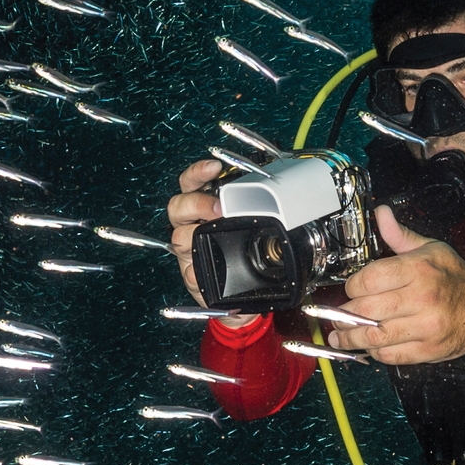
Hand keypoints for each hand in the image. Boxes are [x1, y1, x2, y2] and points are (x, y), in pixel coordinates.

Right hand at [166, 158, 256, 324]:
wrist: (240, 298)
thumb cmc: (246, 259)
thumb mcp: (256, 232)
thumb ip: (262, 216)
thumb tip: (286, 204)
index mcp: (205, 209)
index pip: (192, 184)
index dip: (199, 173)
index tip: (213, 166)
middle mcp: (192, 226)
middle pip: (178, 205)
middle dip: (196, 202)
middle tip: (217, 207)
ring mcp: (189, 250)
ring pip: (179, 234)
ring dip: (194, 233)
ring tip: (214, 231)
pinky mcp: (191, 274)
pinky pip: (188, 271)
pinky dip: (194, 270)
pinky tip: (202, 269)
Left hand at [335, 204, 464, 366]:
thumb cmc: (456, 277)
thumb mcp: (430, 248)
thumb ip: (399, 236)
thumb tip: (381, 214)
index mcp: (419, 270)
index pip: (368, 280)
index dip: (351, 286)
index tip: (350, 289)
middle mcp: (422, 298)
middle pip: (365, 310)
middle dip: (343, 314)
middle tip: (336, 315)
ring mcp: (426, 327)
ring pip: (374, 337)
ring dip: (349, 338)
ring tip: (339, 336)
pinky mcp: (428, 350)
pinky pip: (390, 355)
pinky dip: (373, 352)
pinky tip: (367, 345)